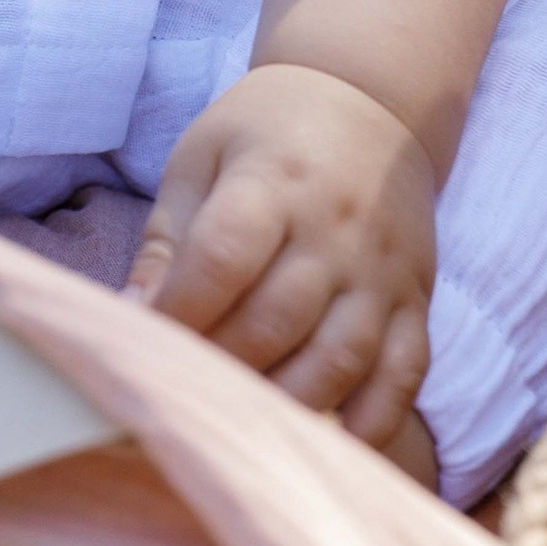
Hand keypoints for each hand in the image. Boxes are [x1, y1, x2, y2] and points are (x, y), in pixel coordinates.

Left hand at [127, 60, 434, 448]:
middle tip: (181, 397)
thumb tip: (130, 321)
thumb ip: (167, 241)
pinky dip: (372, 423)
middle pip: (275, 320)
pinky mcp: (416, 300)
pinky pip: (404, 375)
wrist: (370, 99)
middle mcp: (334, 229)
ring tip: (239, 427)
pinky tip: (330, 446)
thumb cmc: (266, 132)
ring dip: (284, 405)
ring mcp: (382, 270)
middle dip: (219, 369)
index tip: (143, 348)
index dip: (178, 314)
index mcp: (271, 181)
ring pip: (339, 359)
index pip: (222, 258)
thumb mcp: (201, 159)